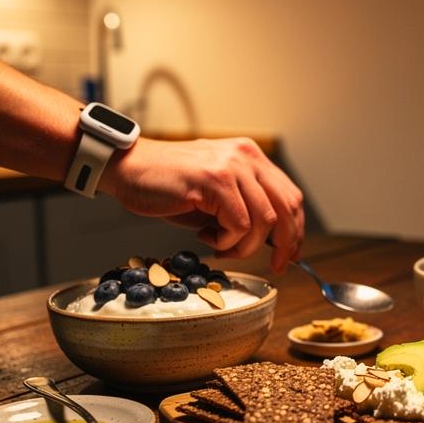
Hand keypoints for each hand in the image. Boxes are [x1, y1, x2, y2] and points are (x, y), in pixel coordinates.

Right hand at [103, 137, 304, 273]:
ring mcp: (232, 166)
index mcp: (250, 157)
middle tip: (276, 265)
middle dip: (285, 244)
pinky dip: (226, 240)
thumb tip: (272, 241)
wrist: (128, 168)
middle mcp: (246, 157)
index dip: (295, 229)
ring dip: (245, 245)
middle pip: (286, 207)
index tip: (290, 253)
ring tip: (221, 247)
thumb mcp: (216, 195)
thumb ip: (245, 209)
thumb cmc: (168, 186)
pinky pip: (239, 224)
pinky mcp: (215, 181)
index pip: (290, 195)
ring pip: (264, 221)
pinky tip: (205, 236)